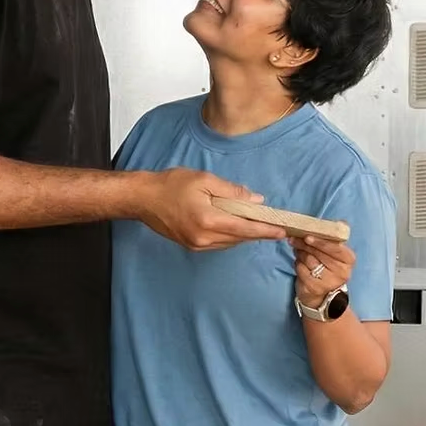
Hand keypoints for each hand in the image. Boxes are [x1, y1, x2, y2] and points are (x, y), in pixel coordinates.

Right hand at [137, 168, 286, 250]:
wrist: (143, 199)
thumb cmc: (171, 185)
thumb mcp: (204, 180)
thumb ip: (232, 191)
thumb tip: (255, 199)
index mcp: (209, 220)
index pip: (245, 229)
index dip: (265, 231)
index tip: (282, 231)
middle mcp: (204, 238)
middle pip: (240, 238)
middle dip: (258, 232)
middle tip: (275, 225)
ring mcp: (197, 244)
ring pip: (230, 242)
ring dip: (244, 234)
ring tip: (258, 224)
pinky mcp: (191, 245)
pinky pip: (219, 243)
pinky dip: (230, 235)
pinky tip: (236, 225)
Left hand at [292, 235, 354, 307]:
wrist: (322, 293)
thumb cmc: (327, 266)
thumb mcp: (334, 252)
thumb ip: (334, 237)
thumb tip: (340, 222)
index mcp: (349, 259)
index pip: (335, 248)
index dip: (320, 241)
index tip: (307, 236)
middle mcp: (342, 272)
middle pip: (319, 253)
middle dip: (304, 244)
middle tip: (294, 239)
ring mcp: (329, 282)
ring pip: (308, 260)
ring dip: (300, 253)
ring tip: (298, 251)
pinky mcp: (315, 288)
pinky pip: (301, 269)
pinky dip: (297, 264)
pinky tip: (299, 263)